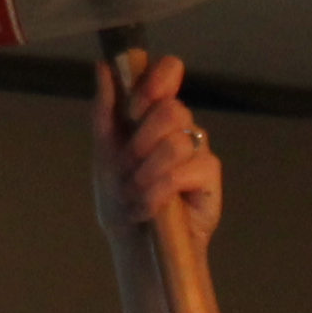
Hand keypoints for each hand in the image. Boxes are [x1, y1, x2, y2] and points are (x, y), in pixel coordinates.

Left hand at [91, 54, 222, 247]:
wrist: (134, 245)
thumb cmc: (120, 199)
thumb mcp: (103, 154)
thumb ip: (105, 111)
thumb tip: (102, 67)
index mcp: (152, 113)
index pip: (168, 72)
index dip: (156, 80)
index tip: (135, 107)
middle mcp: (179, 126)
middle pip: (171, 109)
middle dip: (140, 142)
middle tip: (127, 168)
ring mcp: (197, 149)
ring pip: (176, 143)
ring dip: (146, 174)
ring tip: (134, 195)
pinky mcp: (209, 176)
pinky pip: (185, 171)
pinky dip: (158, 192)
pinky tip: (148, 209)